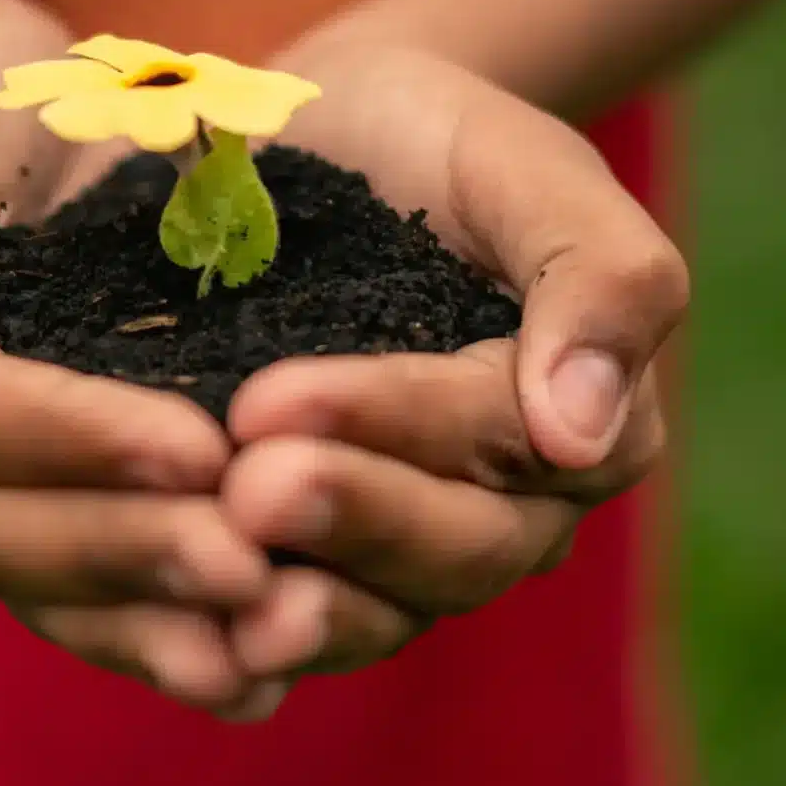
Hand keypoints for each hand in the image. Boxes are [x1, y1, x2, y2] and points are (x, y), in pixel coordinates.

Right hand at [0, 0, 281, 715]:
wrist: (4, 98)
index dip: (73, 442)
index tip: (195, 448)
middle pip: (4, 531)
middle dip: (130, 549)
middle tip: (252, 564)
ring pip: (52, 585)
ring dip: (156, 620)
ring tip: (268, 641)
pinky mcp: (43, 502)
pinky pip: (92, 593)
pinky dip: (164, 638)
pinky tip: (258, 678)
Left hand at [216, 42, 686, 685]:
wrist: (324, 141)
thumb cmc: (438, 139)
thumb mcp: (525, 166)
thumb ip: (600, 276)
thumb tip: (582, 433)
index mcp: (582, 417)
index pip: (500, 439)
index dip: (394, 424)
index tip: (274, 401)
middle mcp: (507, 506)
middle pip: (453, 548)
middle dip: (347, 518)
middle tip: (243, 490)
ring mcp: (411, 548)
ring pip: (383, 609)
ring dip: (303, 608)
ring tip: (214, 581)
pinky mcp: (319, 566)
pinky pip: (299, 624)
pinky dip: (245, 645)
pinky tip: (186, 643)